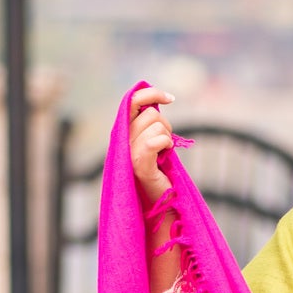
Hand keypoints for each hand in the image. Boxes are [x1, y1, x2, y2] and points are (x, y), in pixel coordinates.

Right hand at [128, 86, 176, 204]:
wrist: (161, 198)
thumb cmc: (159, 169)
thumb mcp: (152, 139)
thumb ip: (149, 122)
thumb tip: (157, 101)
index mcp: (123, 131)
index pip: (133, 101)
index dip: (152, 94)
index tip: (170, 99)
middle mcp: (122, 140)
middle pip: (151, 114)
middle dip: (165, 126)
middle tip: (165, 143)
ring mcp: (128, 153)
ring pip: (157, 126)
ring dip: (167, 138)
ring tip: (163, 152)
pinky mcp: (139, 165)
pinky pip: (155, 142)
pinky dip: (166, 144)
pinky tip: (165, 154)